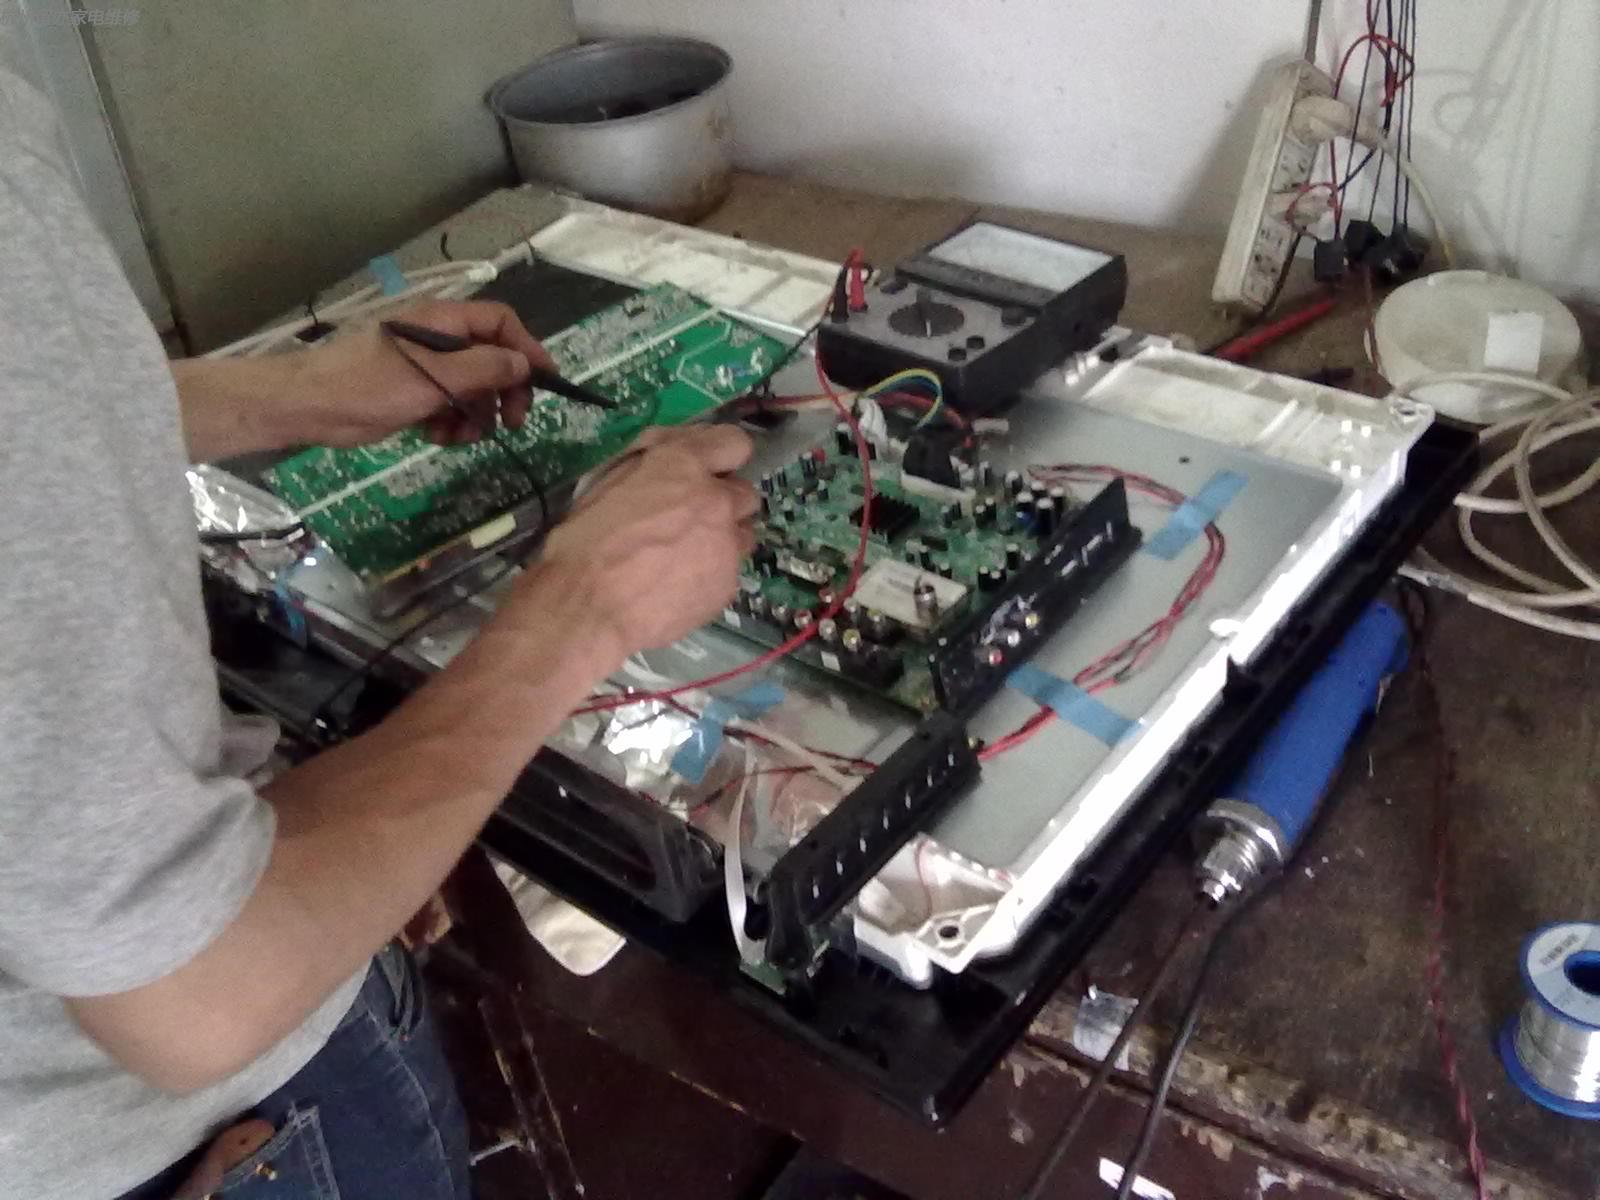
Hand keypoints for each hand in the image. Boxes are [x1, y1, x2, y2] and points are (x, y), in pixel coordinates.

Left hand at [291, 300, 554, 447]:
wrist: (310, 406)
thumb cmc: (369, 384)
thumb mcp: (434, 377)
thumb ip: (484, 368)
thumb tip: (523, 363)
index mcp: (442, 319)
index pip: (500, 322)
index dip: (526, 349)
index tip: (545, 382)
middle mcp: (437, 337)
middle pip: (490, 358)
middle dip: (503, 392)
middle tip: (513, 423)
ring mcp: (423, 365)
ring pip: (471, 388)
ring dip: (476, 415)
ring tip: (462, 437)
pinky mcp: (410, 391)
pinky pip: (447, 405)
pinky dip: (449, 423)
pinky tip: (436, 438)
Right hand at [514, 426, 757, 666]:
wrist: (588, 606)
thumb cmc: (585, 542)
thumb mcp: (609, 482)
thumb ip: (651, 462)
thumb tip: (671, 451)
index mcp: (682, 466)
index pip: (734, 443)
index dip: (723, 456)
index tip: (712, 469)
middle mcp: (715, 499)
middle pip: (744, 493)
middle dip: (722, 502)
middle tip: (690, 519)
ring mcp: (727, 544)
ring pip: (743, 533)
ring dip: (723, 538)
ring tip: (687, 555)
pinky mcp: (728, 583)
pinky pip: (730, 570)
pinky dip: (712, 573)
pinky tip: (679, 583)